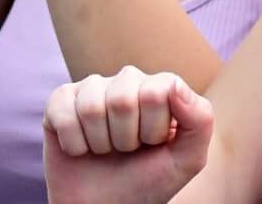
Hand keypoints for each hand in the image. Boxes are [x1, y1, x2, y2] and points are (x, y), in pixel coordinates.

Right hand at [42, 68, 213, 203]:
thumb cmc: (149, 181)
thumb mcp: (187, 159)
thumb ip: (200, 119)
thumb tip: (174, 86)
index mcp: (161, 86)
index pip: (156, 92)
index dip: (153, 129)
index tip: (153, 144)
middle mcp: (128, 80)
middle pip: (122, 99)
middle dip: (125, 139)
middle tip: (127, 150)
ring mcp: (93, 88)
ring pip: (91, 107)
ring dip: (99, 143)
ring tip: (106, 150)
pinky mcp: (61, 101)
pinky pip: (62, 112)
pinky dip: (73, 143)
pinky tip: (81, 148)